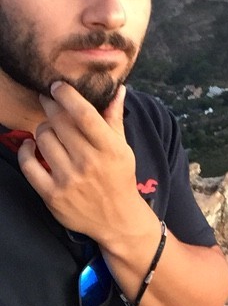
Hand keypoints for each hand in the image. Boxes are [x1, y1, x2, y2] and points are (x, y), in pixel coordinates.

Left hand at [18, 82, 144, 242]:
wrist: (117, 219)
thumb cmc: (120, 178)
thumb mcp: (123, 149)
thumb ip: (115, 119)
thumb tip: (117, 90)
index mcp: (109, 148)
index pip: (84, 115)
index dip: (67, 96)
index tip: (57, 86)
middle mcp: (88, 162)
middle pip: (59, 123)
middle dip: (50, 106)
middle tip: (49, 100)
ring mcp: (69, 179)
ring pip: (43, 138)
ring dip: (42, 129)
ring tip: (49, 129)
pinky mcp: (52, 194)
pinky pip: (29, 164)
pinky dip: (26, 150)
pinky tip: (31, 145)